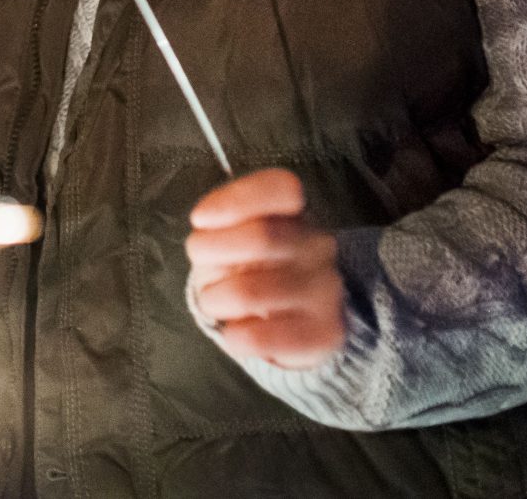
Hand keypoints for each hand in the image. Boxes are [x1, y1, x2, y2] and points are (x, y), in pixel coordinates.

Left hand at [186, 168, 347, 368]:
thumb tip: (204, 219)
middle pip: (259, 238)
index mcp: (295, 214)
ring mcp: (326, 290)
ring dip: (214, 299)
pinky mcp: (325, 334)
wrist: (301, 323)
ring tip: (217, 302)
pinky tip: (235, 333)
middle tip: (204, 270)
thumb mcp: (234, 234)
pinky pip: (262, 338)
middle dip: (210, 256)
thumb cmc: (254, 268)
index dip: (234, 201)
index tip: (200, 219)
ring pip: (248, 292)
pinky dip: (234, 337)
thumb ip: (220, 219)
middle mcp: (318, 246)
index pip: (281, 188)